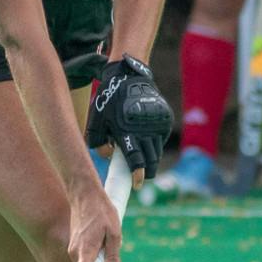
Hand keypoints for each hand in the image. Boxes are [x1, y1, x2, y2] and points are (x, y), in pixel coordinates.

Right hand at [61, 179, 123, 261]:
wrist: (84, 194)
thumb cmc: (101, 211)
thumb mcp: (114, 232)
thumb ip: (113, 255)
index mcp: (86, 249)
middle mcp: (76, 251)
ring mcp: (73, 248)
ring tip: (106, 251)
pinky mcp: (74, 245)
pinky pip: (83, 259)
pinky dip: (90, 261)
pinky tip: (100, 244)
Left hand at [83, 55, 172, 182]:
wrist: (129, 78)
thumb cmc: (109, 101)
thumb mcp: (97, 119)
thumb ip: (97, 141)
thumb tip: (108, 156)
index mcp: (128, 132)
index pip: (136, 160)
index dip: (138, 175)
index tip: (136, 184)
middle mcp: (146, 130)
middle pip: (151, 161)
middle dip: (147, 172)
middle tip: (140, 178)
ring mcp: (158, 124)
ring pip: (157, 151)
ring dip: (151, 159)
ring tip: (142, 161)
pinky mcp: (165, 120)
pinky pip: (161, 139)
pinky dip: (154, 143)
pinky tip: (145, 140)